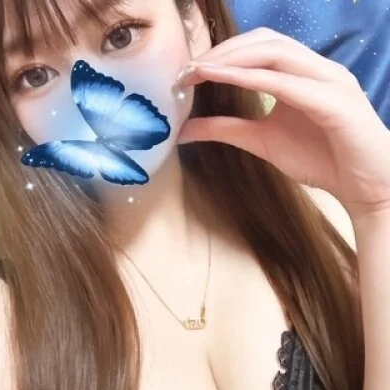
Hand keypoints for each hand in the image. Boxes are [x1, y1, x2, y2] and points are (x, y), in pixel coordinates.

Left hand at [176, 27, 389, 220]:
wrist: (364, 186)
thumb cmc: (320, 160)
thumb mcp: (261, 142)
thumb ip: (226, 130)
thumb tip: (186, 129)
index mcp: (300, 76)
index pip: (258, 49)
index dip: (222, 53)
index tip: (189, 70)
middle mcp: (315, 70)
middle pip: (264, 42)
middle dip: (224, 51)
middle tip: (189, 68)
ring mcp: (329, 81)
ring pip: (276, 53)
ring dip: (234, 58)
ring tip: (200, 69)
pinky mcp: (336, 102)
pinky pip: (288, 83)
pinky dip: (253, 78)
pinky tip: (225, 78)